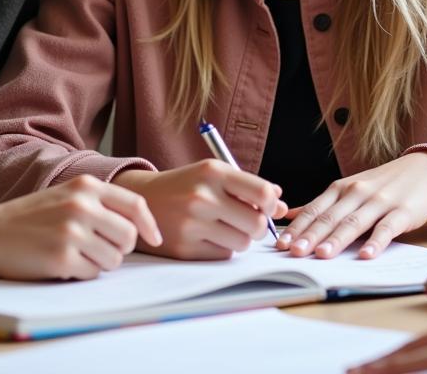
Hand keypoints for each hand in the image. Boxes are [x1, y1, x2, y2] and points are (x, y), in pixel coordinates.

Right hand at [0, 174, 160, 279]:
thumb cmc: (33, 216)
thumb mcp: (68, 194)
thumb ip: (101, 202)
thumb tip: (140, 224)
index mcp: (87, 186)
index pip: (135, 204)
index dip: (150, 225)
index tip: (156, 239)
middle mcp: (82, 205)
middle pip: (128, 236)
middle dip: (120, 248)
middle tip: (101, 249)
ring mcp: (72, 231)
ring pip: (114, 259)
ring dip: (100, 262)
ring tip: (78, 254)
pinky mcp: (62, 257)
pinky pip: (92, 273)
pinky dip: (82, 273)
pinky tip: (63, 262)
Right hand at [114, 160, 286, 259]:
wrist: (144, 199)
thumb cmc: (187, 185)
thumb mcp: (215, 175)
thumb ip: (249, 188)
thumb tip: (282, 207)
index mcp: (214, 172)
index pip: (262, 193)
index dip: (271, 204)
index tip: (266, 206)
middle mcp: (203, 196)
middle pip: (257, 223)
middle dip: (259, 226)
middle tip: (248, 222)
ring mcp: (192, 224)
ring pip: (242, 242)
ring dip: (240, 238)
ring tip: (225, 227)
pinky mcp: (184, 248)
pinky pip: (223, 255)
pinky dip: (222, 248)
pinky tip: (209, 236)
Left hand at [276, 152, 426, 259]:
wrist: (423, 170)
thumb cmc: (381, 184)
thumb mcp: (348, 189)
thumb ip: (321, 204)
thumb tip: (287, 216)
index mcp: (340, 189)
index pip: (314, 210)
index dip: (297, 227)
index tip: (280, 244)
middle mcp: (356, 192)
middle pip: (330, 217)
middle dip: (310, 235)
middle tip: (294, 253)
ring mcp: (379, 201)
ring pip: (355, 222)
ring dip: (337, 239)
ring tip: (322, 255)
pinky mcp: (402, 212)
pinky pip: (387, 228)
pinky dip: (376, 242)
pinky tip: (366, 255)